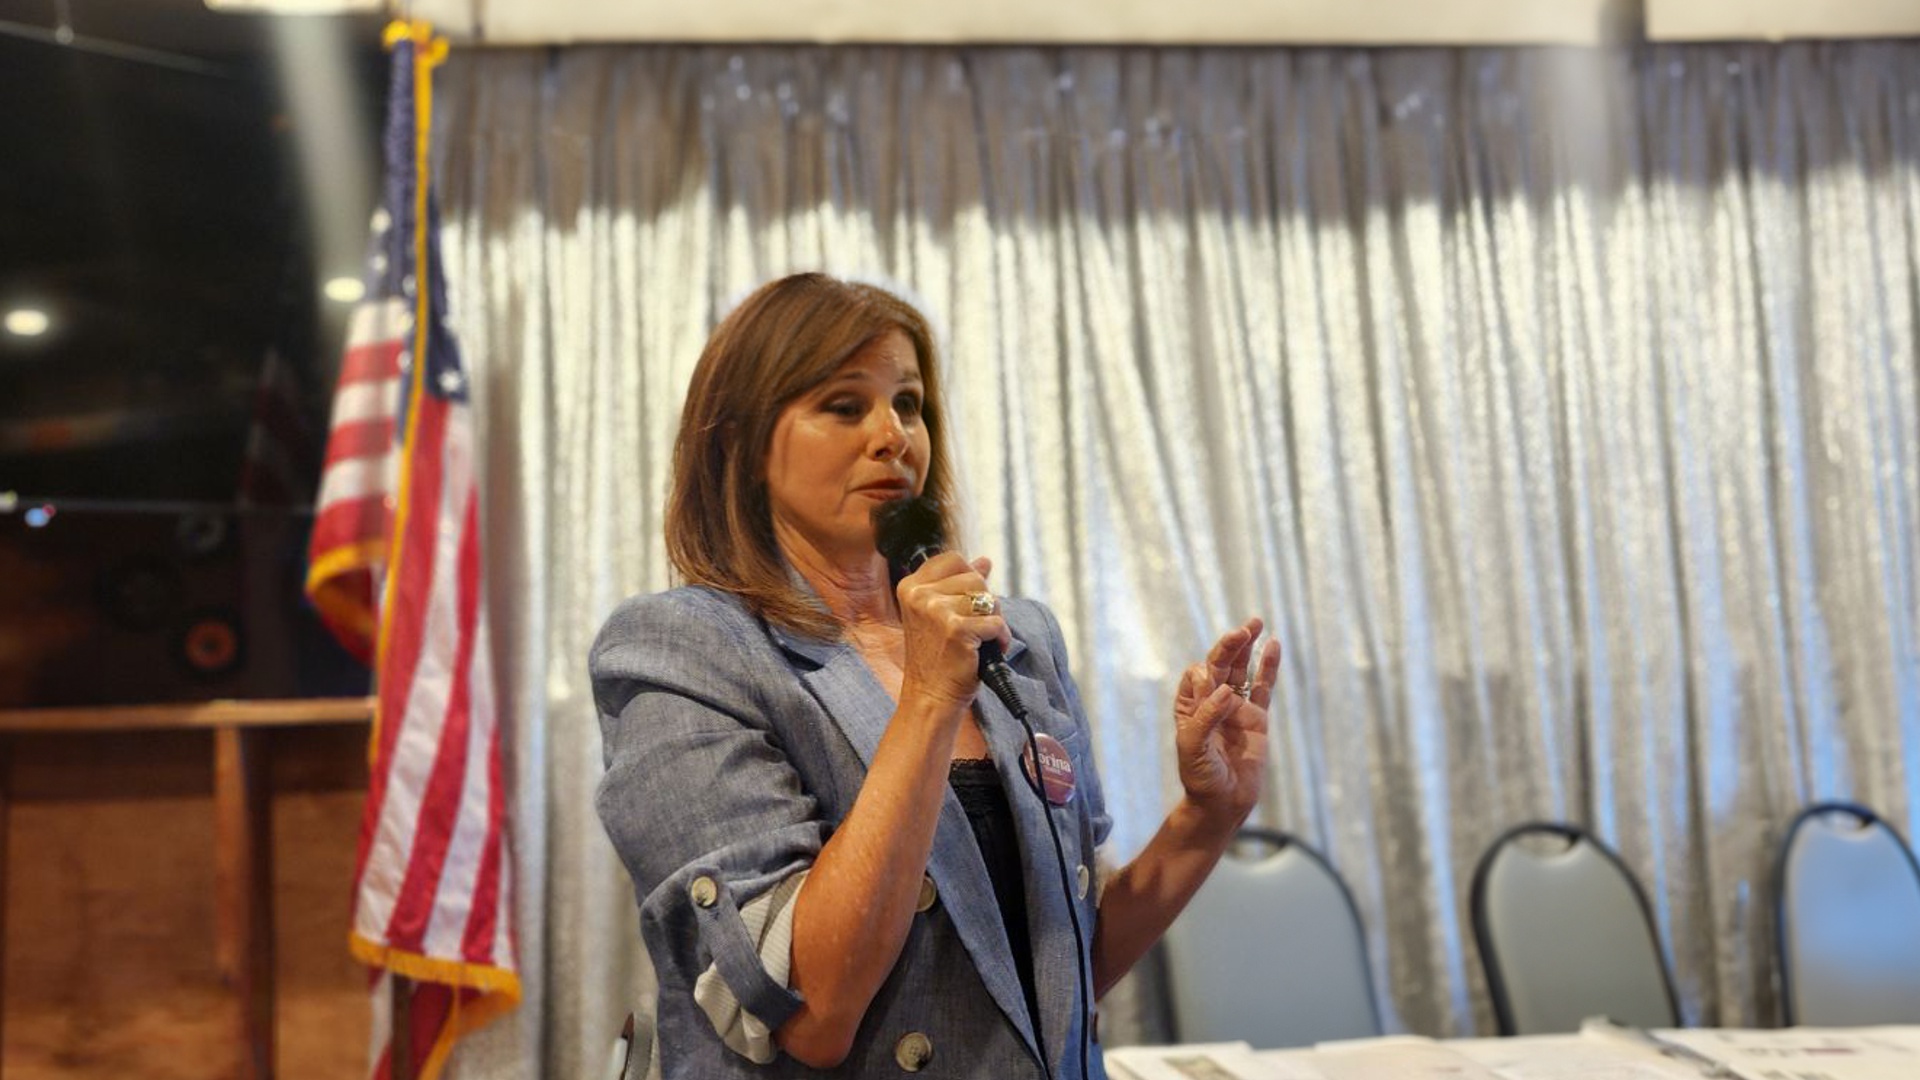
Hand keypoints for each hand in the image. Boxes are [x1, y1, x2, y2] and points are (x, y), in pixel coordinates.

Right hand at [895, 552, 1011, 708]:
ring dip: (993, 620)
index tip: (965, 603)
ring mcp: (936, 611)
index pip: (954, 559)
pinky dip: (1000, 638)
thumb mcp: (940, 615)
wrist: (930, 696)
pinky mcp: (957, 629)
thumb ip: (959, 585)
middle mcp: (919, 595)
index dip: (969, 578)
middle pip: (975, 577)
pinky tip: (986, 650)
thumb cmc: (936, 658)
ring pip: (988, 598)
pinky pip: (996, 622)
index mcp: (910, 587)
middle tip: (974, 626)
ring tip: (980, 639)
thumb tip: (984, 561)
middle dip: (984, 602)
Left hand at [1172, 617, 1278, 826]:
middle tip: (1244, 628)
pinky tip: (1273, 645)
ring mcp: (1236, 709)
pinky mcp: (1257, 719)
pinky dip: (1267, 667)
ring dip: (1246, 648)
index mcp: (1190, 706)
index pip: (1196, 677)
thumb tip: (1225, 690)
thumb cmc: (1201, 777)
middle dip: (1229, 646)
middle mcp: (1212, 703)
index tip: (1215, 689)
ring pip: (1241, 671)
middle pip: (1220, 665)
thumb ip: (1207, 717)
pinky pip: (1263, 687)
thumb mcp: (1194, 747)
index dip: (1206, 675)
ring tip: (1255, 623)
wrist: (1223, 803)